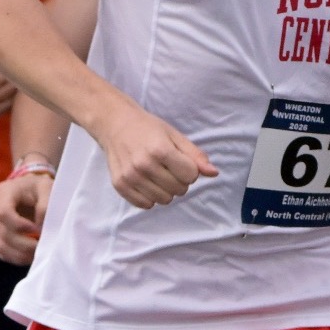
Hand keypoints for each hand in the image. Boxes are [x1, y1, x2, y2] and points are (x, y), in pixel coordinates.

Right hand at [0, 170, 53, 264]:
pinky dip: (16, 258)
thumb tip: (40, 226)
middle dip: (25, 244)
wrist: (31, 191)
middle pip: (3, 233)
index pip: (3, 214)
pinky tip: (30, 257)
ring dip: (21, 255)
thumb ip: (45, 205)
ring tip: (38, 255)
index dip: (20, 226)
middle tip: (44, 248)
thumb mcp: (47, 188)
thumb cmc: (40, 188)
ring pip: (0, 246)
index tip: (37, 230)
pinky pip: (1, 252)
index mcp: (4, 191)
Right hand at [91, 100, 216, 208]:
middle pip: (179, 190)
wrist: (115, 124)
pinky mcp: (120, 185)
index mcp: (160, 150)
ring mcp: (130, 177)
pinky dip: (150, 197)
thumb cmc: (149, 129)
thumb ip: (195, 155)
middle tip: (169, 168)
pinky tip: (147, 182)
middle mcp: (144, 165)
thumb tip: (214, 173)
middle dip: (180, 181)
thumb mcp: (175, 136)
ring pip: (164, 200)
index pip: (191, 176)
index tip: (182, 161)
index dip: (190, 170)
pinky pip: (145, 204)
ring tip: (158, 175)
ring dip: (166, 190)